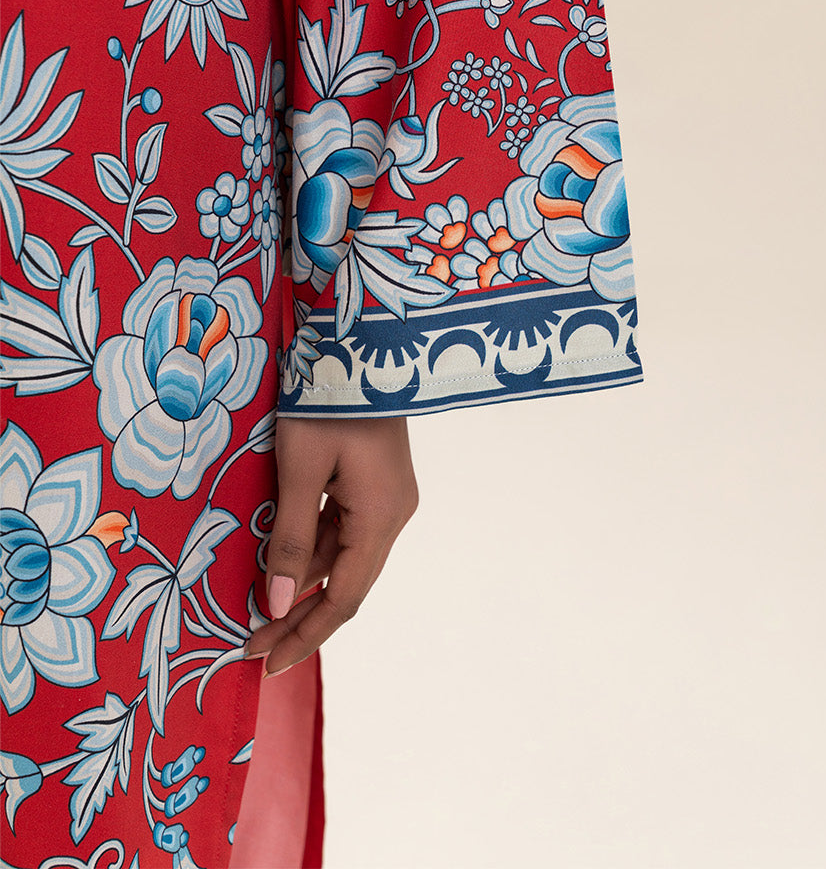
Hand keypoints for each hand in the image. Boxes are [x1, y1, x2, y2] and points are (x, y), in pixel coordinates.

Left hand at [245, 414, 418, 676]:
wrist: (361, 341)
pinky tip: (282, 562)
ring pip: (344, 556)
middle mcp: (394, 513)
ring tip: (258, 609)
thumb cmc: (326, 401)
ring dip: (304, 584)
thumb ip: (289, 539)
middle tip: (254, 645)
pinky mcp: (376, 480)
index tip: (266, 661)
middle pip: (346, 583)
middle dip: (300, 616)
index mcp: (381, 517)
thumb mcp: (299, 470)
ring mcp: (388, 496)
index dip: (305, 634)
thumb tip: (278, 605)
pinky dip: (313, 550)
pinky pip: (345, 528)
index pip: (343, 598)